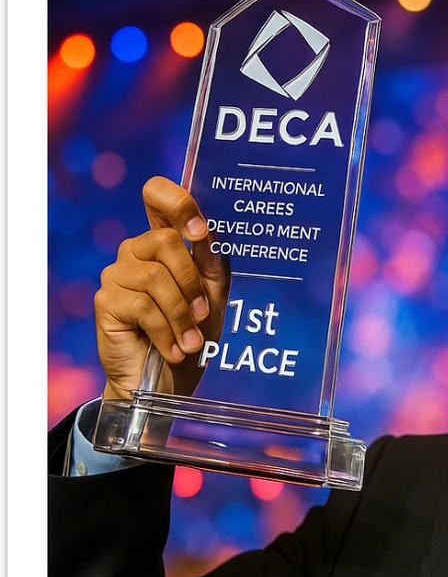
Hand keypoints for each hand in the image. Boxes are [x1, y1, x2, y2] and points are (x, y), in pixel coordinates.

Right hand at [95, 177, 230, 400]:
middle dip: (192, 283)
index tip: (200, 233)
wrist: (168, 380)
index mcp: (162, 243)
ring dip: (182, 315)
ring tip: (191, 342)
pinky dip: (166, 331)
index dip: (178, 202)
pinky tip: (174, 350)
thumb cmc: (191, 334)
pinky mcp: (106, 301)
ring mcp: (117, 274)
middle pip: (166, 241)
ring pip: (156, 278)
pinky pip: (143, 306)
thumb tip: (209, 235)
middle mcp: (135, 252)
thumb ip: (212, 264)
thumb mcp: (213, 297)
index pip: (157, 196)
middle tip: (203, 315)